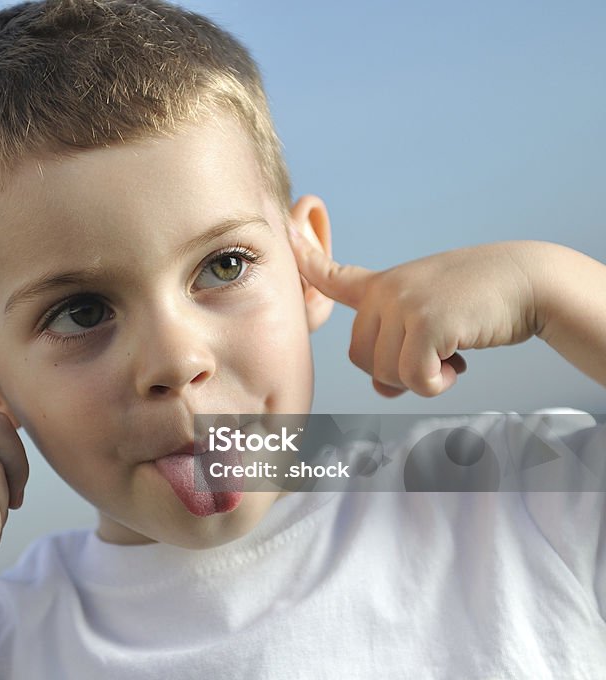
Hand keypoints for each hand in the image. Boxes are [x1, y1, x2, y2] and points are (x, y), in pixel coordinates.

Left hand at [288, 230, 540, 396]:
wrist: (529, 282)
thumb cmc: (480, 304)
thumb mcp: (430, 319)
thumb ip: (398, 349)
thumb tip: (381, 388)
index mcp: (383, 285)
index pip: (332, 276)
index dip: (305, 262)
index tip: (283, 233)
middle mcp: (386, 291)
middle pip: (360, 358)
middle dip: (395, 370)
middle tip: (435, 356)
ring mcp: (404, 303)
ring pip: (386, 373)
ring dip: (422, 379)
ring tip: (451, 354)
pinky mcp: (426, 321)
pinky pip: (413, 379)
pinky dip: (436, 385)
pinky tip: (457, 365)